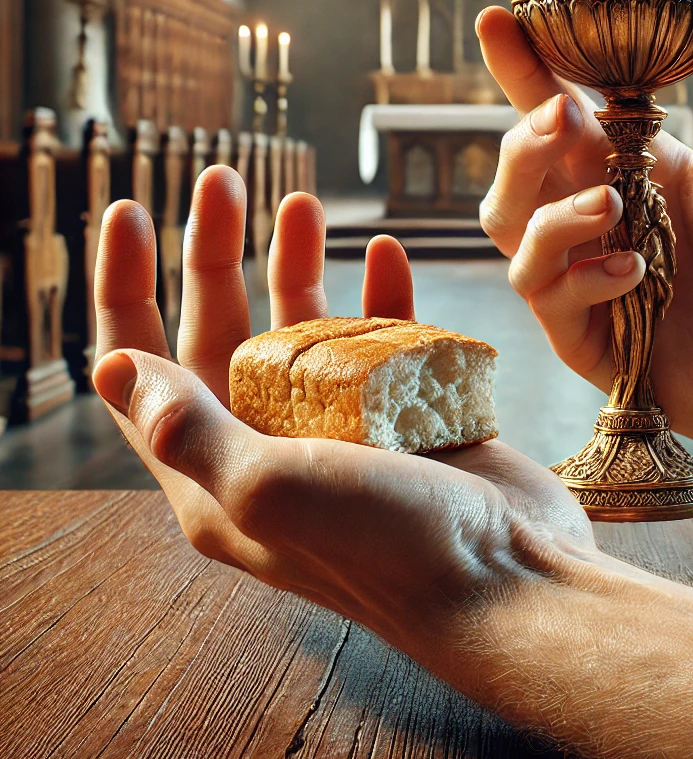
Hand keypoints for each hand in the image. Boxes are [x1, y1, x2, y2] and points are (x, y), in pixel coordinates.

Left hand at [93, 164, 592, 607]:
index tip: (130, 213)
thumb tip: (116, 367)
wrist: (510, 577)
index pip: (144, 374)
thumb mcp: (274, 488)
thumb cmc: (390, 546)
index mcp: (219, 475)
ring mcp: (342, 430)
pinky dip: (382, 296)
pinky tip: (387, 254)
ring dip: (299, 265)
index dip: (124, 291)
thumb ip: (190, 430)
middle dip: (215, 253)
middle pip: (223, 333)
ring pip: (304, 330)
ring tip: (303, 204)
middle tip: (225, 181)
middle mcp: (272, 449)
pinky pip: (383, 342)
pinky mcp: (407, 415)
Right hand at [477, 0, 692, 518]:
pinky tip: (635, 270)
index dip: (522, 73)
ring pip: (513, 239)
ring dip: (550, 216)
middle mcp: (598, 224)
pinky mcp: (595, 342)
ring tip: (614, 205)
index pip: (557, 118)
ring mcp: (590, 284)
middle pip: (512, 179)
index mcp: (631, 173)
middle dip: (519, 142)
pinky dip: (582, 280)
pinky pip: (551, 304)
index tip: (499, 22)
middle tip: (561, 117)